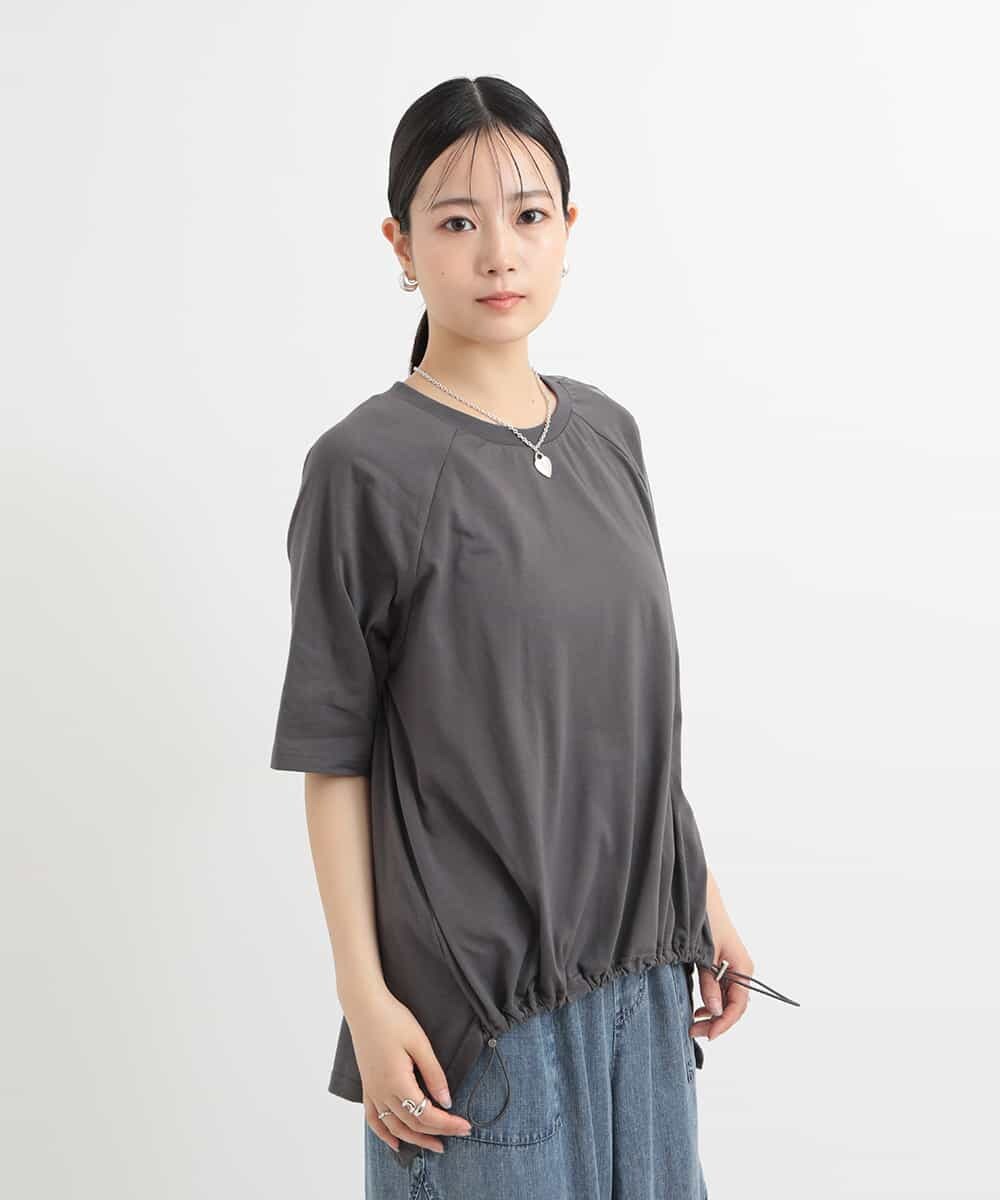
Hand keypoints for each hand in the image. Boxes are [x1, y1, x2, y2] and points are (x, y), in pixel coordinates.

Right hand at [346, 988, 473, 1152]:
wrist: (365, 1006)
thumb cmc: (393, 1020)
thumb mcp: (420, 1043)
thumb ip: (434, 1074)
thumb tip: (446, 1102)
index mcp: (397, 1083)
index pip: (427, 1115)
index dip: (448, 1124)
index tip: (466, 1126)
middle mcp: (382, 1093)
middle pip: (412, 1124)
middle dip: (437, 1133)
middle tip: (459, 1135)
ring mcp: (372, 1091)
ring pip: (394, 1127)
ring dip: (414, 1139)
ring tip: (434, 1145)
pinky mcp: (367, 1086)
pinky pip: (374, 1119)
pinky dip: (384, 1135)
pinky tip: (395, 1143)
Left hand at [692, 927, 754, 1043]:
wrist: (700, 897)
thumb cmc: (706, 921)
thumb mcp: (705, 955)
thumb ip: (709, 983)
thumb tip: (714, 1011)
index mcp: (743, 968)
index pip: (738, 1006)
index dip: (724, 1023)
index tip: (708, 1034)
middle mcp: (742, 970)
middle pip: (734, 1006)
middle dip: (716, 1022)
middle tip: (694, 1031)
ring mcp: (734, 968)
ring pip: (727, 1000)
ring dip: (713, 1013)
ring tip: (694, 1022)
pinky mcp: (723, 964)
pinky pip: (722, 990)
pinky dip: (712, 1001)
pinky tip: (700, 1007)